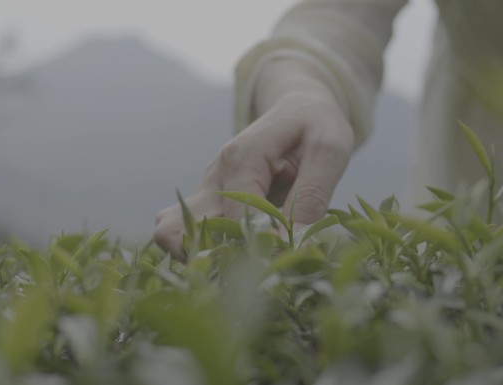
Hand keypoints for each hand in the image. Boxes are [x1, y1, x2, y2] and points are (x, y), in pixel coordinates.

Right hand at [154, 60, 353, 258]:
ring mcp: (208, 189)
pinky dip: (206, 251)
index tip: (286, 259)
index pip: (234, 220)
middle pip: (179, 231)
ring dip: (202, 257)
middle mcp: (215, 176)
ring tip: (247, 265)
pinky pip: (188, 233)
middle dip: (213, 259)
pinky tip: (241, 257)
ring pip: (173, 234)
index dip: (258, 248)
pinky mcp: (210, 201)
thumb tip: (295, 243)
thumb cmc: (317, 126)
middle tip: (258, 267)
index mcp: (241, 159)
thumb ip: (313, 195)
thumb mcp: (330, 151)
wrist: (300, 107)